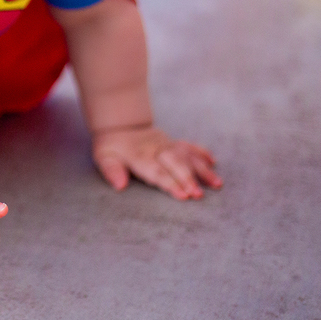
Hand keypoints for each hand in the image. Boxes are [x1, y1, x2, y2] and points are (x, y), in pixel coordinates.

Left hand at [92, 125, 220, 199]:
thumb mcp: (103, 157)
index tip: (184, 195)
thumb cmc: (111, 147)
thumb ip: (111, 170)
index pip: (157, 171)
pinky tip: (213, 162)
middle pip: (175, 163)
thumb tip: (120, 185)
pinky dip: (202, 152)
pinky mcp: (172, 141)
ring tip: (217, 184)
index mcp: (139, 156)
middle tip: (200, 195)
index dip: (170, 183)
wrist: (119, 124)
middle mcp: (156, 149)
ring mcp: (166, 144)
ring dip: (202, 169)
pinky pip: (189, 145)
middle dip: (188, 179)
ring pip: (187, 155)